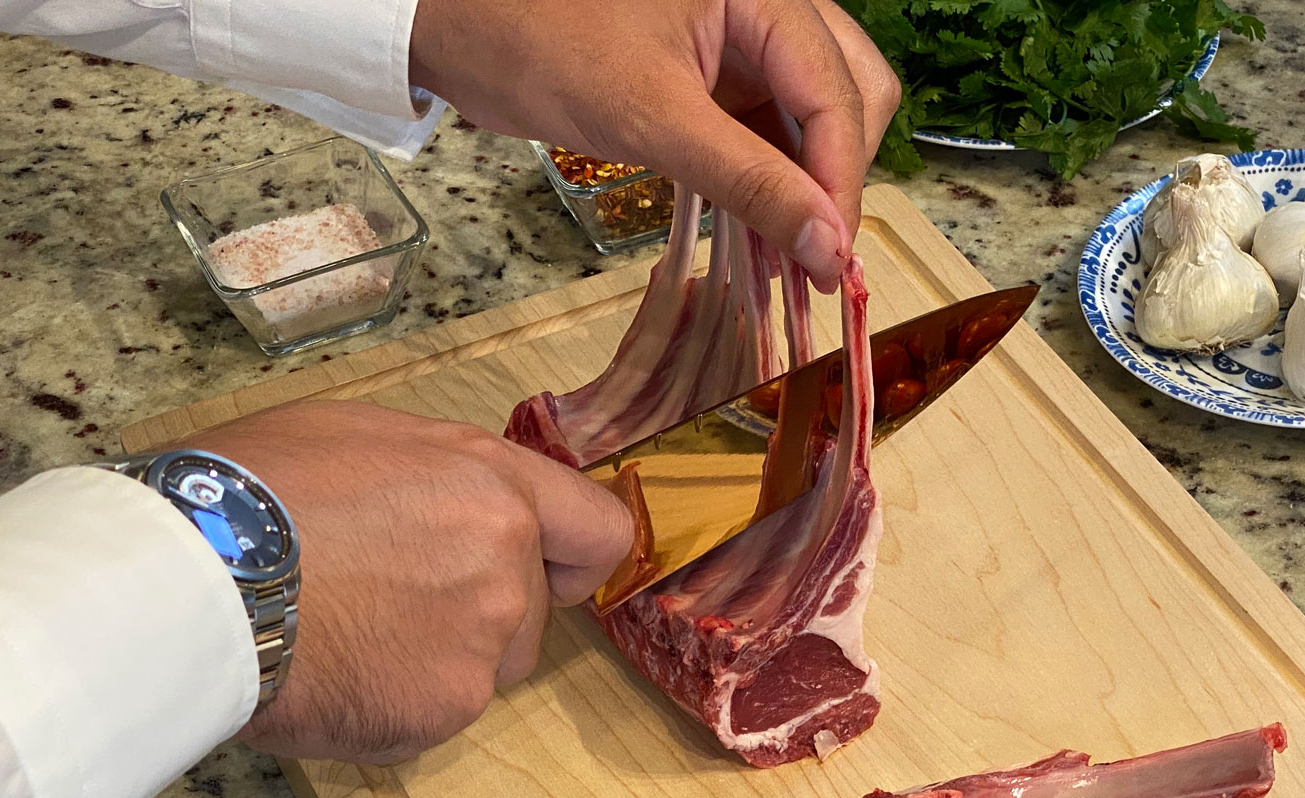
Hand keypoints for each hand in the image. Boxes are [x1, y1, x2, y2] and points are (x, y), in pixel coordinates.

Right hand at [197, 402, 633, 763]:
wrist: (188, 580)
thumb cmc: (254, 490)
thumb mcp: (358, 434)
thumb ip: (442, 473)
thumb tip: (463, 502)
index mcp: (494, 490)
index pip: (599, 533)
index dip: (572, 554)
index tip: (545, 566)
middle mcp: (507, 573)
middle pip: (530, 610)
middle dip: (475, 607)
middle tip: (380, 593)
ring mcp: (478, 652)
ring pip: (482, 667)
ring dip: (435, 659)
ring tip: (345, 631)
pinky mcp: (439, 714)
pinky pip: (431, 713)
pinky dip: (390, 702)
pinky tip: (328, 671)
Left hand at [408, 0, 900, 287]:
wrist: (454, 20)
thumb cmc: (537, 43)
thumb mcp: (651, 119)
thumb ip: (750, 182)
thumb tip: (828, 251)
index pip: (840, 92)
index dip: (842, 184)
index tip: (834, 265)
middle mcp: (766, 3)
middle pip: (850, 93)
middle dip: (837, 178)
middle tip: (813, 261)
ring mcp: (743, 35)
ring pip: (816, 113)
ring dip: (808, 186)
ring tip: (787, 257)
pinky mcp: (716, 68)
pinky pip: (770, 125)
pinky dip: (771, 179)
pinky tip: (760, 230)